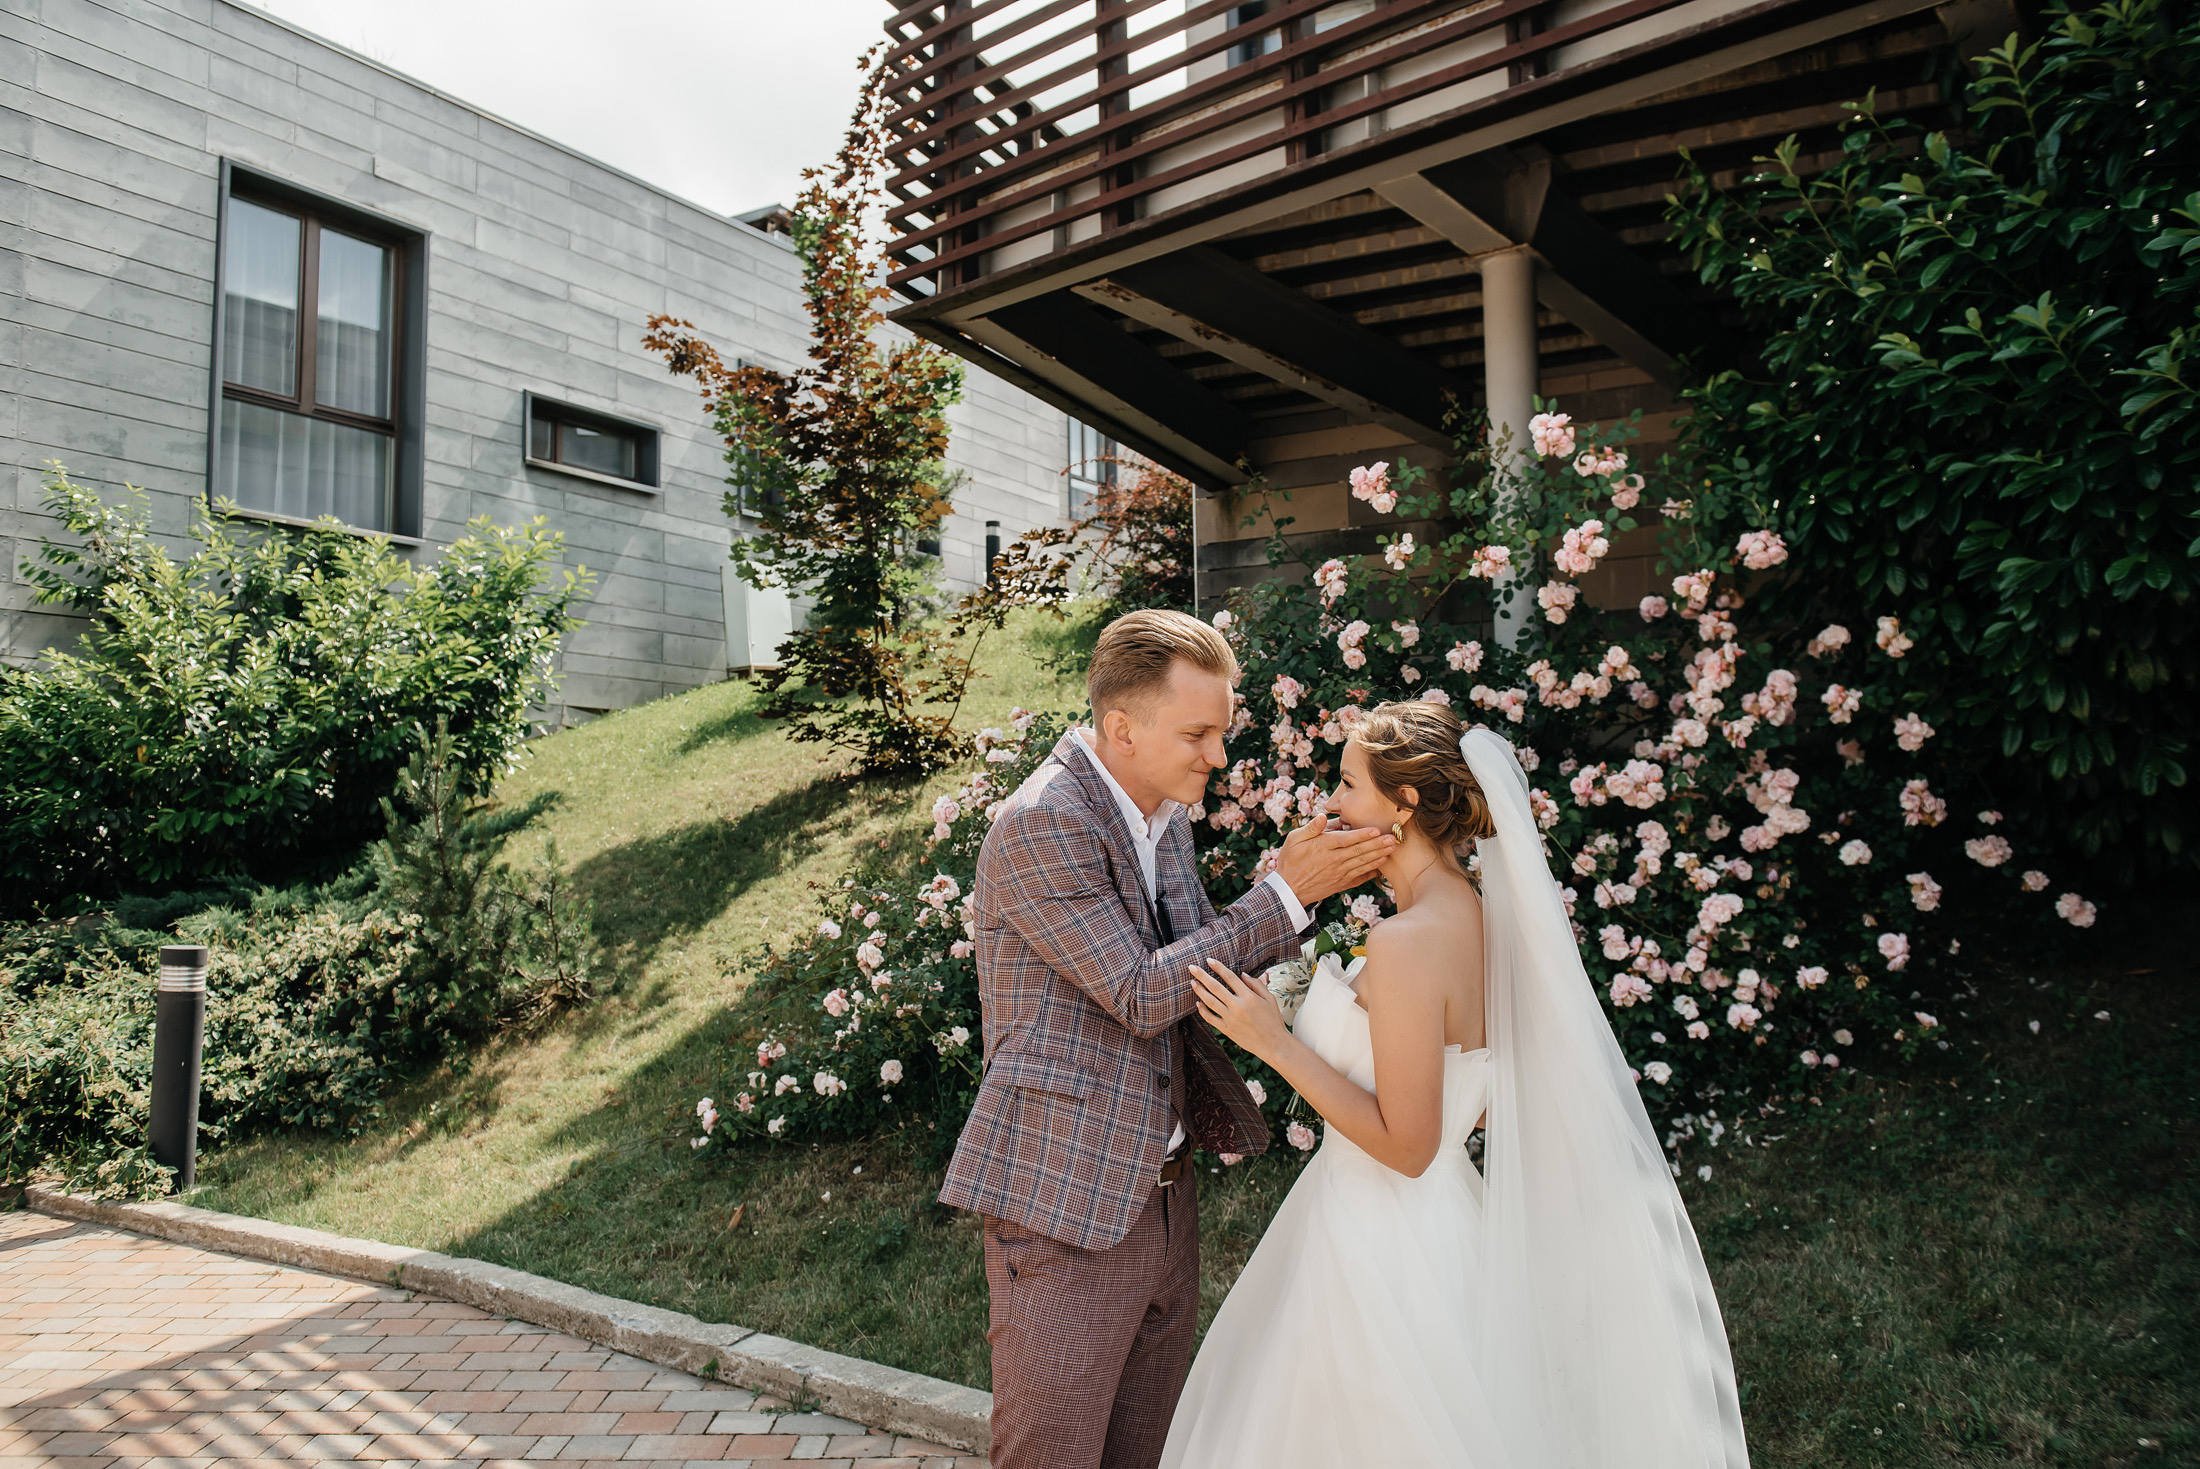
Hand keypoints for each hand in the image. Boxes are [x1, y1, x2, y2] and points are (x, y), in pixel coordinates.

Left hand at [1190, 957, 1290, 1061]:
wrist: (1274, 1044)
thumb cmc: (1273, 1021)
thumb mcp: (1270, 999)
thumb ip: (1257, 985)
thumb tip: (1243, 974)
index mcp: (1249, 997)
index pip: (1230, 977)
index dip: (1218, 967)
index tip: (1209, 960)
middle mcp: (1238, 1006)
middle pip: (1215, 987)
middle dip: (1202, 976)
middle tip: (1192, 967)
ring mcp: (1230, 1018)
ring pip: (1210, 1002)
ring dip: (1200, 991)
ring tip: (1192, 982)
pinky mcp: (1227, 1029)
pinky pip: (1210, 1018)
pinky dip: (1203, 1010)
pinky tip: (1198, 1003)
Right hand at [1274, 812, 1393, 904]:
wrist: (1289, 889)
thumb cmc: (1290, 860)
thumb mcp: (1294, 839)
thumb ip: (1311, 828)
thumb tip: (1322, 816)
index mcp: (1323, 847)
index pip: (1347, 839)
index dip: (1363, 835)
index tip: (1376, 830)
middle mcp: (1334, 860)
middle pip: (1360, 851)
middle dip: (1378, 844)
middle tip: (1393, 838)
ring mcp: (1339, 873)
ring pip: (1363, 863)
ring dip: (1379, 856)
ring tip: (1392, 849)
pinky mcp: (1342, 883)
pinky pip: (1360, 877)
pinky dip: (1372, 872)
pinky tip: (1381, 867)